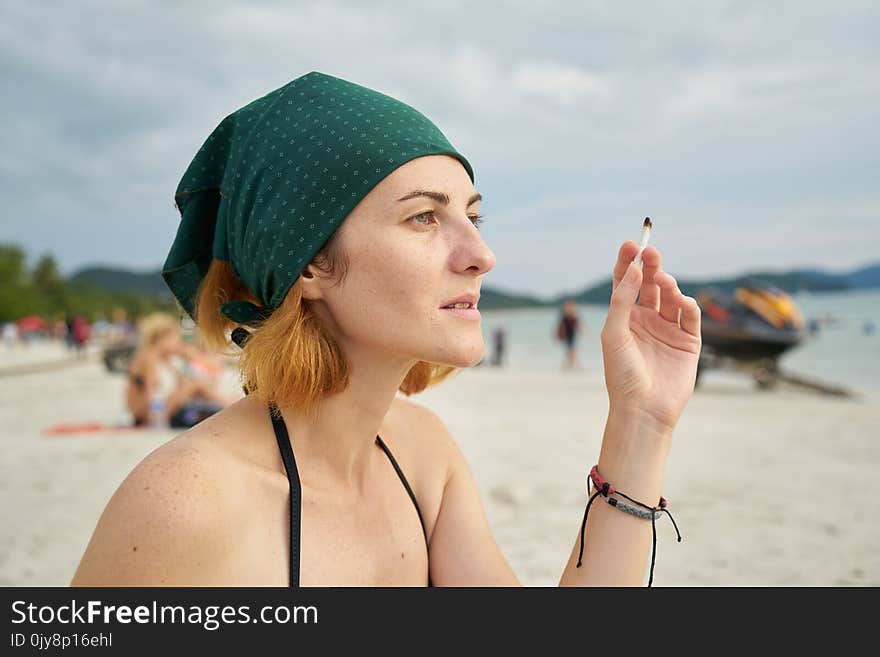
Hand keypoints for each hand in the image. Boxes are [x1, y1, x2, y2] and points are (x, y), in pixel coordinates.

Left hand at [600, 241, 701, 433]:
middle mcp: (646, 321)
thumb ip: (622, 300)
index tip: (630, 244)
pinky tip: (681, 300)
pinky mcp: (688, 342)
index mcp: (623, 318)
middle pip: (648, 284)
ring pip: (671, 296)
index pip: (625, 282)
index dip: (627, 262)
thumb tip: (633, 269)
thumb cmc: (622, 374)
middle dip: (649, 266)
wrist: (643, 409)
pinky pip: (690, 315)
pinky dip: (687, 303)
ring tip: (662, 280)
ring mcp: (667, 330)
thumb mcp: (614, 334)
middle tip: (650, 251)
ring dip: (668, 283)